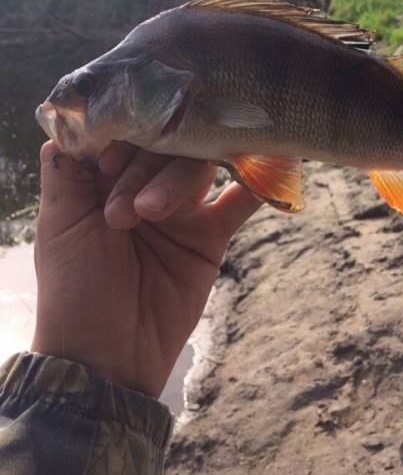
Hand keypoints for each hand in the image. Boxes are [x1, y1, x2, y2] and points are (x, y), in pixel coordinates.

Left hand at [32, 141, 261, 396]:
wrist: (107, 357)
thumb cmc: (74, 289)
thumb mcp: (59, 224)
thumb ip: (64, 169)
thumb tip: (69, 117)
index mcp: (106, 180)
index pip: (124, 136)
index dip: (120, 141)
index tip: (107, 166)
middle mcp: (146, 186)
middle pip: (163, 147)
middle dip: (143, 170)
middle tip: (124, 213)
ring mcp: (182, 210)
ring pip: (196, 168)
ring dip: (176, 183)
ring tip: (150, 215)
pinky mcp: (211, 235)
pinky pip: (240, 202)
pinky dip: (256, 182)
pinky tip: (271, 163)